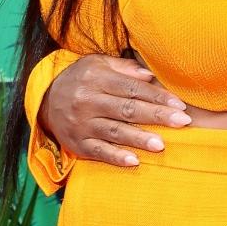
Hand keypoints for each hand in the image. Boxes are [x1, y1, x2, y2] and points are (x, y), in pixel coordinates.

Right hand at [39, 54, 190, 166]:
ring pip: (114, 131)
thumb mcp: (98, 64)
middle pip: (127, 109)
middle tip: (182, 122)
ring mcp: (81, 124)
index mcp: (96, 78)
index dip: (157, 96)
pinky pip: (98, 151)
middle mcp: (87, 101)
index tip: (180, 104)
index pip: (132, 88)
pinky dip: (115, 157)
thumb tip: (150, 76)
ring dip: (139, 139)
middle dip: (157, 115)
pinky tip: (133, 161)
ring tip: (161, 144)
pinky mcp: (76, 143)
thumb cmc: (81, 79)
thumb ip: (124, 69)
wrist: (44, 100)